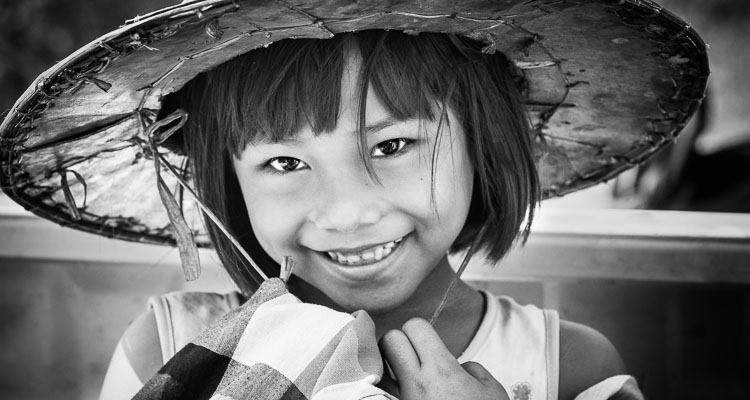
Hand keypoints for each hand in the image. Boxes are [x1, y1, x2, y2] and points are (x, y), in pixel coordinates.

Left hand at [379, 318, 509, 399]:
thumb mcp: (492, 391)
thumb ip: (473, 369)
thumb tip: (459, 365)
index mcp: (442, 371)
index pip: (414, 327)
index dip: (421, 331)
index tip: (427, 343)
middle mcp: (417, 385)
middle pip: (389, 340)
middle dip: (399, 343)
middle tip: (411, 356)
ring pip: (376, 369)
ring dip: (386, 368)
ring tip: (401, 377)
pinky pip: (379, 395)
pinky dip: (384, 391)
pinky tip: (399, 393)